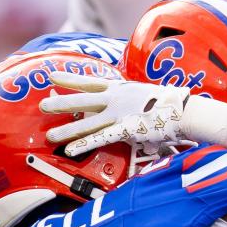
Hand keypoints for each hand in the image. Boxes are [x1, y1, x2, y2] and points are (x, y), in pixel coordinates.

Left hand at [41, 74, 188, 155]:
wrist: (184, 109)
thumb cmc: (173, 103)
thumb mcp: (150, 93)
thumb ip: (137, 97)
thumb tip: (135, 102)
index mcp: (121, 88)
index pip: (90, 81)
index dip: (70, 79)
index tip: (53, 76)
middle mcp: (116, 99)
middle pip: (82, 100)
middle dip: (60, 102)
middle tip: (42, 104)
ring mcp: (119, 114)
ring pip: (86, 122)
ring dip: (66, 129)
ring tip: (49, 135)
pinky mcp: (125, 130)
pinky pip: (99, 138)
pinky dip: (84, 144)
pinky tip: (70, 150)